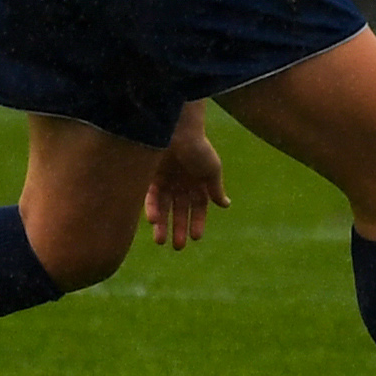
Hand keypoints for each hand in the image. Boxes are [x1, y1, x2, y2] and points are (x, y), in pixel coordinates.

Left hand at [142, 106, 229, 249]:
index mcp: (198, 182)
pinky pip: (150, 197)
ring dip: (162, 225)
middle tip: (177, 247)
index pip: (198, 207)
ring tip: (161, 241)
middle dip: (178, 229)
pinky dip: (151, 209)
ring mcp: (165, 181)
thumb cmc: (198, 147)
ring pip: (164, 209)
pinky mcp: (150, 177)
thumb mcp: (211, 170)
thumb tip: (225, 205)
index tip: (195, 237)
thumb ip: (215, 189)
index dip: (197, 222)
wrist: (176, 128)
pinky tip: (153, 220)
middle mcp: (181, 184)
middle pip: (180, 211)